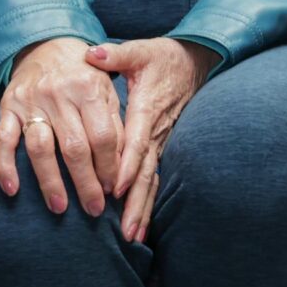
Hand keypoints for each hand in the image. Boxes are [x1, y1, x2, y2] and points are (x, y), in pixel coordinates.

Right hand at [0, 36, 125, 217]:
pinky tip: (12, 190)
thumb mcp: (106, 90)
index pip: (102, 136)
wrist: (48, 46)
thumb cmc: (84, 76)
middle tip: (94, 209)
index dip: (109, 167)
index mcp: (88, 88)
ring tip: (60, 208)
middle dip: (85, 183)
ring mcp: (31, 102)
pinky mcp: (7, 108)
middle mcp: (59, 94)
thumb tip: (121, 166)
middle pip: (74, 147)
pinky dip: (5, 167)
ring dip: (50, 182)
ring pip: (40, 148)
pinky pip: (3, 140)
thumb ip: (114, 123)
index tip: (112, 190)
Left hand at [86, 38, 215, 243]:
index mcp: (147, 109)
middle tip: (125, 230)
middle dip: (135, 202)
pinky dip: (149, 203)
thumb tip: (91, 54)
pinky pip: (155, 178)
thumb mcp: (141, 50)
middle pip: (145, 171)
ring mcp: (162, 141)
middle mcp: (157, 131)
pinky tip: (141, 225)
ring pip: (152, 180)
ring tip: (133, 236)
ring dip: (142, 209)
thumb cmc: (164, 57)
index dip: (126, 165)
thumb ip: (116, 54)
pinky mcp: (162, 146)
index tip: (113, 188)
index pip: (137, 141)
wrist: (195, 62)